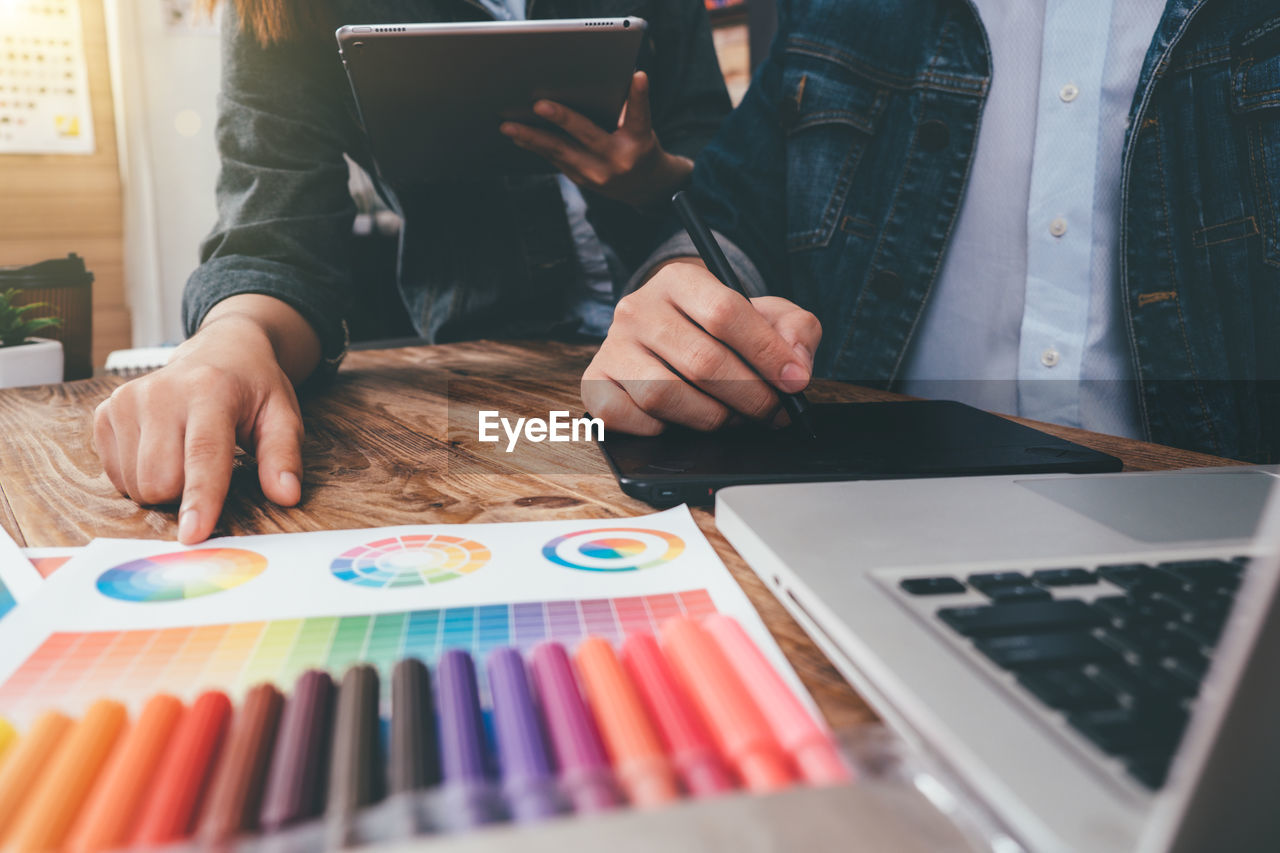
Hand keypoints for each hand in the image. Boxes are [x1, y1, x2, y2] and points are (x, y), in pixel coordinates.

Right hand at [92, 312, 306, 544]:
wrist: (219, 352)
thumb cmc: (252, 390)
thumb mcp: (282, 416)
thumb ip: (283, 456)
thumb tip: (287, 495)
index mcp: (210, 390)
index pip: (203, 454)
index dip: (201, 498)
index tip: (193, 535)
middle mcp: (161, 392)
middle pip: (161, 481)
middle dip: (185, 493)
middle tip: (209, 467)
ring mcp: (127, 401)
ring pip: (136, 485)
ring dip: (163, 486)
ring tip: (185, 454)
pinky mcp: (106, 412)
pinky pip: (116, 476)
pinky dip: (140, 475)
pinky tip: (161, 448)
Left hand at [500, 72, 691, 207]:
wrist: (645, 188)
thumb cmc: (640, 147)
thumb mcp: (643, 127)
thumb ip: (632, 106)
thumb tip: (620, 77)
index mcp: (638, 141)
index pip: (639, 115)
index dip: (638, 96)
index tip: (638, 75)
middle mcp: (617, 160)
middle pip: (586, 135)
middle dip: (561, 119)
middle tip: (538, 106)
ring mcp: (596, 174)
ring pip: (561, 152)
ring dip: (533, 138)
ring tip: (509, 127)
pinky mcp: (581, 180)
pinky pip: (555, 160)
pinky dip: (536, 147)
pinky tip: (518, 137)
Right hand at [581, 260, 821, 433]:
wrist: (665, 334)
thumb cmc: (718, 330)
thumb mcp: (763, 315)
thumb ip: (795, 329)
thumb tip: (795, 366)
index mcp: (679, 280)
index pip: (726, 313)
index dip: (767, 353)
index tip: (794, 382)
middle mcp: (638, 309)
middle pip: (701, 361)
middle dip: (749, 397)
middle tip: (771, 412)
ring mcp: (612, 347)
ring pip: (664, 394)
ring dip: (709, 418)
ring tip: (730, 418)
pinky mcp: (594, 383)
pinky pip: (627, 417)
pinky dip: (660, 430)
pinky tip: (679, 421)